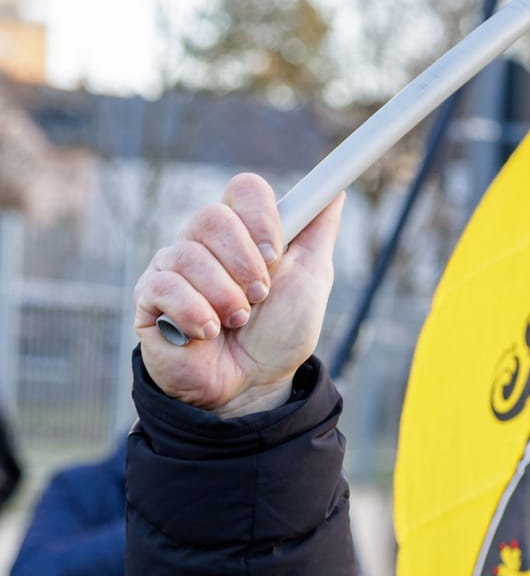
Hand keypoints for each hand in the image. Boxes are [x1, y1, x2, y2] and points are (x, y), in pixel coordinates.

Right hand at [133, 173, 344, 417]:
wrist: (253, 386)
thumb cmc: (279, 334)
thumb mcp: (310, 282)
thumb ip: (318, 235)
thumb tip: (335, 194)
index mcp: (244, 232)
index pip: (243, 189)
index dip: (261, 217)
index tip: (277, 253)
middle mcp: (203, 242)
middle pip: (212, 217)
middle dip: (245, 265)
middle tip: (258, 298)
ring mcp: (172, 267)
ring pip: (189, 255)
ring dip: (225, 297)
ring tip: (236, 323)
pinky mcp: (148, 296)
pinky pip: (165, 286)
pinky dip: (195, 314)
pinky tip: (207, 333)